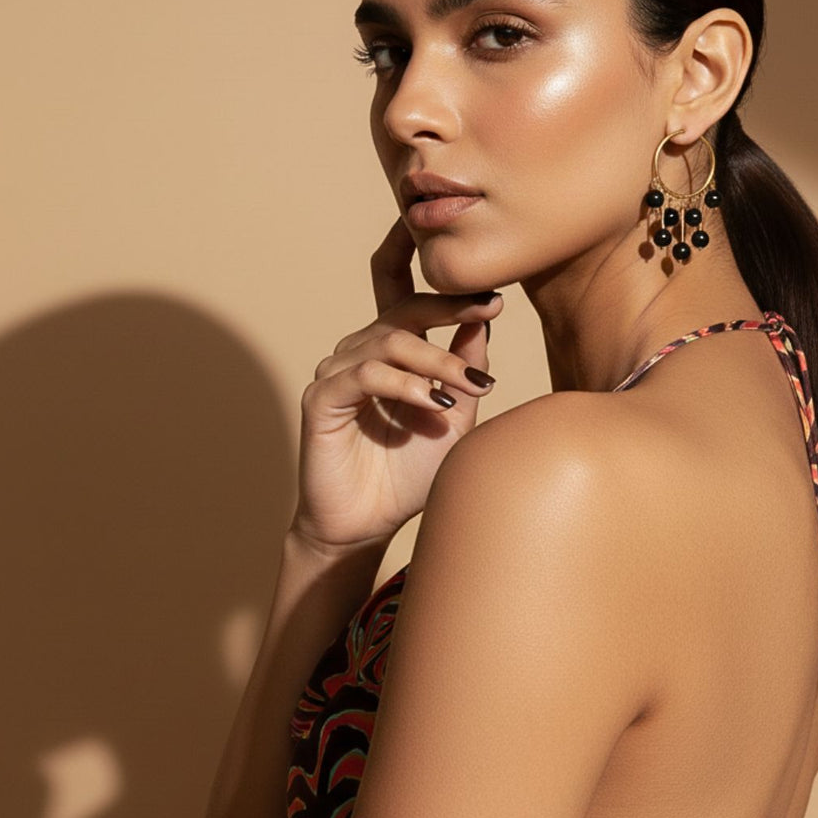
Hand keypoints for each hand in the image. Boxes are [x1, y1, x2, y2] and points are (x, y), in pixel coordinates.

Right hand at [287, 214, 504, 557]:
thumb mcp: (454, 417)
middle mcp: (362, 353)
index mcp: (393, 353)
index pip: (415, 302)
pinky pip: (364, 375)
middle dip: (449, 308)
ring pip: (390, 342)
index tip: (497, 297)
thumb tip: (485, 317)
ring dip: (436, 360)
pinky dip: (404, 384)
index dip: (450, 293)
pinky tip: (434, 403)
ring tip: (469, 384)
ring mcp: (338, 373)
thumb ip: (464, 368)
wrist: (370, 525)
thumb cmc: (410, 473)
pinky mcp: (321, 399)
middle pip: (406, 311)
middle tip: (488, 310)